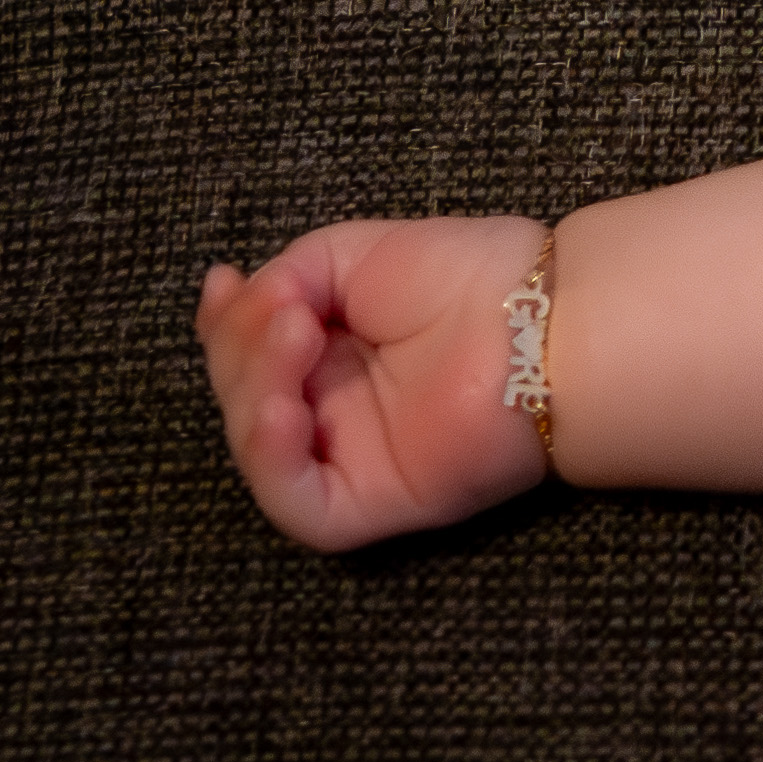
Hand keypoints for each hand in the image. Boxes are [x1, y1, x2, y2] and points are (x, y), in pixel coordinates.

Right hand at [196, 215, 556, 550]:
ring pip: (261, 450)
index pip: (252, 354)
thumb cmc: (466, 276)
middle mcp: (336, 410)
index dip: (225, 327)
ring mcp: (352, 460)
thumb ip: (281, 280)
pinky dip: (273, 464)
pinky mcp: (372, 504)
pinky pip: (299, 505)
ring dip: (256, 392)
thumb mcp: (349, 256)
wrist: (540, 321)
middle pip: (246, 397)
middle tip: (285, 310)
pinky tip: (284, 414)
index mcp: (334, 356)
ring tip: (295, 337)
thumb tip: (235, 304)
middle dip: (244, 350)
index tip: (222, 286)